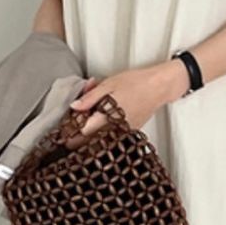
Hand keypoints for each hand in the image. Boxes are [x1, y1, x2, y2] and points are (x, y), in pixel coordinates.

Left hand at [65, 58, 189, 146]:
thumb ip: (90, 98)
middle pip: (88, 142)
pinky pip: (110, 136)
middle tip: (77, 121)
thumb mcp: (108, 85)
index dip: (71, 130)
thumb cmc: (136, 83)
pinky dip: (102, 129)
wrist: (159, 87)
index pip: (81, 134)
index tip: (66, 125)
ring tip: (91, 115)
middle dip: (79, 134)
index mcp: (106, 118)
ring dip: (91, 132)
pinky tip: (104, 115)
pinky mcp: (128, 133)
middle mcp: (113, 130)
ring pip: (99, 140)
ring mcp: (122, 133)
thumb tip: (74, 107)